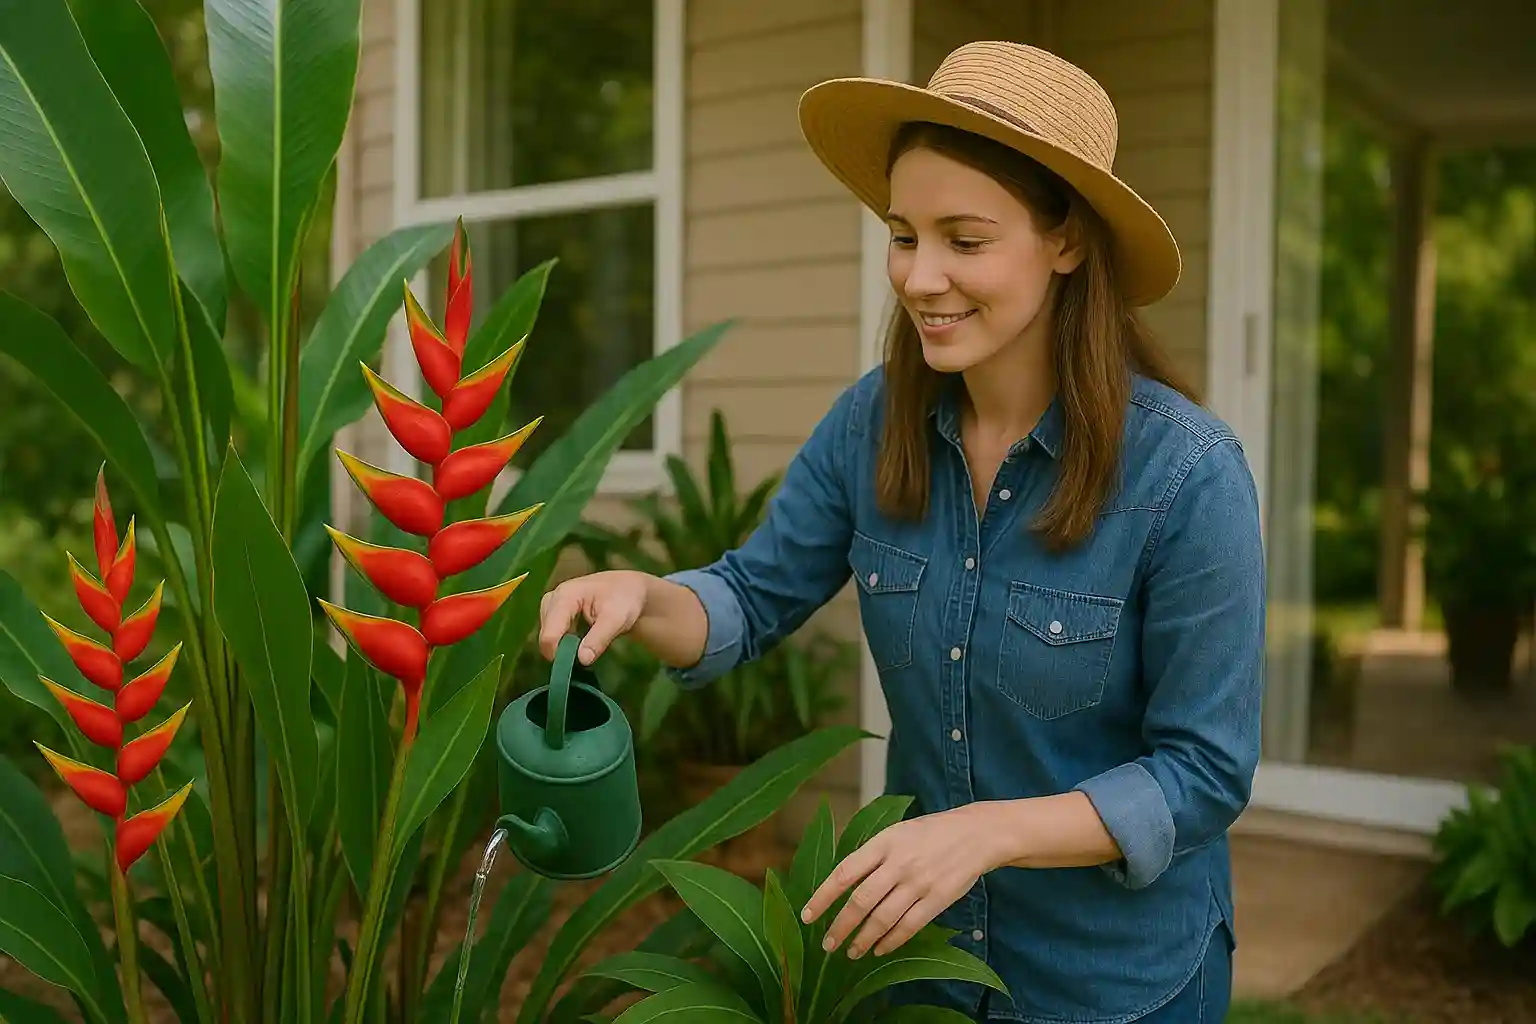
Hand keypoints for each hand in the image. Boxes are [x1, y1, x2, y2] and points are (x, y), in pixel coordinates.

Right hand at [538, 570, 650, 663]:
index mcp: (564, 596)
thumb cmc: (624, 600)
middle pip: (545, 635)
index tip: (576, 664)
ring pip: (547, 635)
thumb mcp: (616, 619)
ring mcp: (551, 605)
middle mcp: (552, 598)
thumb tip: (582, 660)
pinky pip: (552, 633)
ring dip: (562, 646)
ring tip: (586, 645)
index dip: (558, 654)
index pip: (550, 633)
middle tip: (585, 653)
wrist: (629, 589)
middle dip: (560, 650)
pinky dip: (564, 642)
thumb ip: (599, 639)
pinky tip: (580, 642)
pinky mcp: (555, 612)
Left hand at [800, 804, 998, 958]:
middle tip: (827, 945)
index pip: (844, 873)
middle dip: (840, 926)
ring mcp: (919, 883)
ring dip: (863, 939)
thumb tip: (842, 883)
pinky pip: (909, 926)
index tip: (808, 916)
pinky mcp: (938, 900)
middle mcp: (898, 863)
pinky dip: (891, 941)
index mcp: (883, 843)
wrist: (975, 834)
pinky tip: (879, 950)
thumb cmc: (929, 833)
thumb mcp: (896, 832)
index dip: (823, 897)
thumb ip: (872, 855)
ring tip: (851, 952)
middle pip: (861, 901)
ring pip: (883, 918)